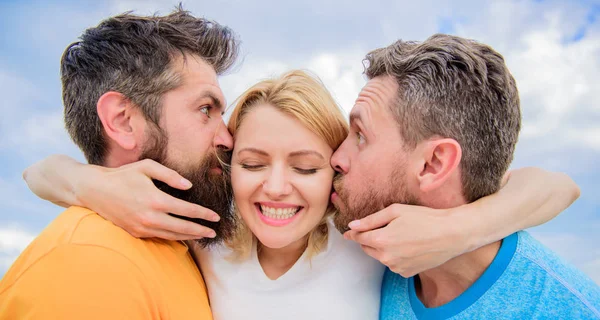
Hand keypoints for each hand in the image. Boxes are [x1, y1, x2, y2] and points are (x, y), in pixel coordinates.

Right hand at [77, 159, 219, 239]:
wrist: (95, 191)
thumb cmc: (123, 175)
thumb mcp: (147, 167)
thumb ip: (170, 175)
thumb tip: (188, 186)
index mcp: (156, 200)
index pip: (187, 210)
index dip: (204, 214)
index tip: (216, 217)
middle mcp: (150, 217)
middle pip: (183, 228)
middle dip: (201, 230)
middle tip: (213, 231)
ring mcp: (142, 227)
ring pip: (172, 236)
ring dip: (189, 236)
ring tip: (202, 235)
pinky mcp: (136, 233)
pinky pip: (159, 237)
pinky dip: (173, 237)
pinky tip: (182, 235)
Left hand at [343, 204, 468, 276]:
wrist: (451, 235)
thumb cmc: (425, 219)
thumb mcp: (396, 211)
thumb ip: (371, 220)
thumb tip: (353, 226)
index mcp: (381, 240)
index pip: (359, 237)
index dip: (354, 232)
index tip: (349, 231)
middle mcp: (386, 257)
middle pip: (367, 248)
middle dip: (369, 239)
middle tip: (381, 228)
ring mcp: (397, 267)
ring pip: (380, 256)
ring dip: (383, 247)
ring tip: (400, 235)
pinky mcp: (407, 273)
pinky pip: (393, 263)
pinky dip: (395, 255)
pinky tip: (408, 245)